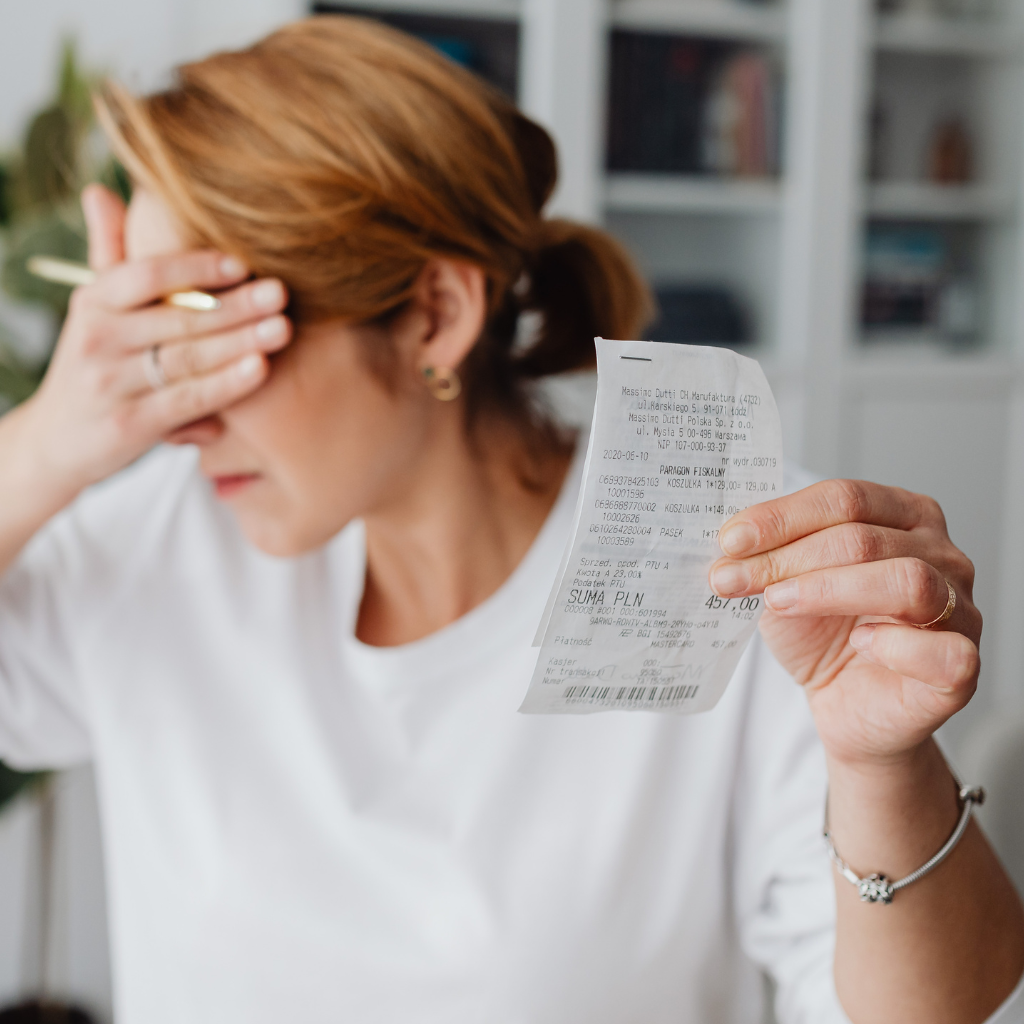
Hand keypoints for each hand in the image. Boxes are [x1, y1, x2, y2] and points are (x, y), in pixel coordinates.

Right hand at [20, 184, 291, 503]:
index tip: (241, 262)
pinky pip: (188, 399)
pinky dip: (227, 385)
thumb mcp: (94, 311)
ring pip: (187, 358)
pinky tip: (261, 369)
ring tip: (282, 328)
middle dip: (234, 305)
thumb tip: (100, 190)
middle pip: (177, 318)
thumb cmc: (96, 364)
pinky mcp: (130, 425)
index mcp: (93, 302)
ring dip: (240, 342)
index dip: (193, 267)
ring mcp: (112, 384)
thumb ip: (109, 255)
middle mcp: (97, 339)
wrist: (57, 440)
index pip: (143, 275)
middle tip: (281, 292)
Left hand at [709, 480, 980, 766]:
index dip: (782, 518)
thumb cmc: (822, 635)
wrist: (842, 704)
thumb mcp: (784, 585)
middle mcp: (942, 555)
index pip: (845, 499)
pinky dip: (896, 644)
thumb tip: (730, 544)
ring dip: (828, 590)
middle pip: (865, 538)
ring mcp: (960, 610)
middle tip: (731, 578)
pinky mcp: (962, 669)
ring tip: (777, 602)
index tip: (730, 540)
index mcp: (905, 516)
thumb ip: (768, 557)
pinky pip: (943, 650)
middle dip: (788, 558)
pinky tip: (860, 643)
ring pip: (907, 582)